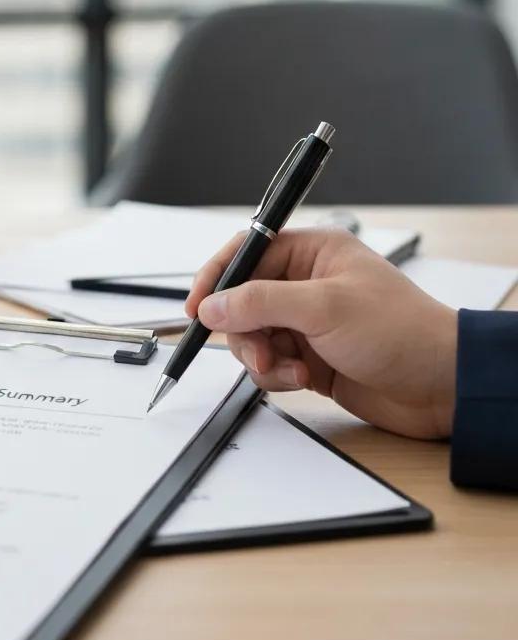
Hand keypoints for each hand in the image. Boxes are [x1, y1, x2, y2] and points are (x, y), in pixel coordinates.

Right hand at [186, 228, 457, 439]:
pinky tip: (303, 379)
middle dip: (243, 329)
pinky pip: (269, 363)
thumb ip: (259, 303)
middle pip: (242, 300)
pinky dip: (277, 374)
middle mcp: (305, 284)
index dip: (216, 277)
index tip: (196, 306)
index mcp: (312, 253)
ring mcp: (306, 322)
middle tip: (259, 349)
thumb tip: (210, 306)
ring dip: (262, 356)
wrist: (442, 386)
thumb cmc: (400, 331)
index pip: (246, 253)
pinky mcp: (309, 357)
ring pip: (252, 335)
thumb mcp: (323, 308)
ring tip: (289, 369)